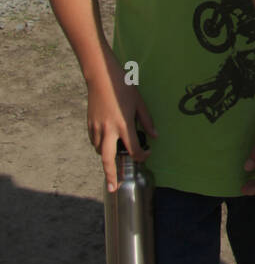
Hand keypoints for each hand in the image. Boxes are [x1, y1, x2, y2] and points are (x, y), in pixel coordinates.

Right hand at [87, 57, 157, 190]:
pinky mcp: (89, 123)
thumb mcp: (139, 102)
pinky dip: (99, 146)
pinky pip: (93, 141)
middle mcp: (108, 129)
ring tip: (114, 158)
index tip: (146, 155)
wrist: (100, 76)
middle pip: (107, 159)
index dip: (141, 156)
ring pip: (99, 150)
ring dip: (106, 157)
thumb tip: (155, 136)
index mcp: (123, 124)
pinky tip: (105, 144)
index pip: (133, 149)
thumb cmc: (122, 86)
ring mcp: (96, 127)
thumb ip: (147, 120)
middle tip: (113, 187)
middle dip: (110, 175)